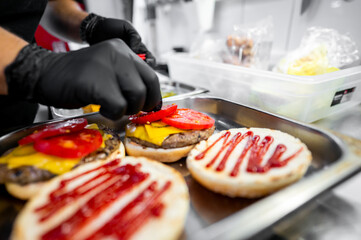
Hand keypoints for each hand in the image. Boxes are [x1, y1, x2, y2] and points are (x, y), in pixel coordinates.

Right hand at [5, 39, 161, 119]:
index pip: (151, 76)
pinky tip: (101, 107)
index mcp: (123, 50)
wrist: (45, 73)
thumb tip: (150, 102)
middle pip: (147, 87)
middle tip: (126, 109)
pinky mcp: (96, 82)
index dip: (153, 96)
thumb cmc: (78, 78)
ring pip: (136, 96)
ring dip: (125, 109)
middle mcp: (118, 53)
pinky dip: (112, 113)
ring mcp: (107, 66)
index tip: (146, 107)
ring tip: (109, 106)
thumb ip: (128, 79)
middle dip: (141, 105)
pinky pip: (118, 106)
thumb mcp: (108, 70)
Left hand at [81, 14, 155, 66]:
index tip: (147, 62)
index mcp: (139, 47)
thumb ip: (134, 36)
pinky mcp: (114, 65)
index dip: (151, 62)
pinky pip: (121, 71)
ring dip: (132, 70)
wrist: (95, 30)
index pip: (150, 58)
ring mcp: (124, 62)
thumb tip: (136, 49)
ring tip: (127, 66)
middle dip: (143, 70)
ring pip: (132, 71)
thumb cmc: (112, 26)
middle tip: (137, 67)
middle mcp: (133, 56)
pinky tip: (118, 67)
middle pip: (143, 68)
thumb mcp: (126, 26)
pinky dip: (121, 71)